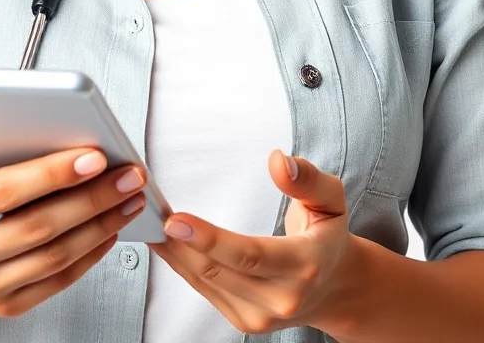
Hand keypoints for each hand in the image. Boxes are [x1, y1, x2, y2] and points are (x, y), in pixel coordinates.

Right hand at [0, 136, 146, 318]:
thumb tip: (10, 103)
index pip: (3, 190)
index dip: (51, 173)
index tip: (95, 156)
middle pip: (37, 226)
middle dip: (91, 197)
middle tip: (128, 174)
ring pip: (54, 257)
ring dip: (101, 225)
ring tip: (129, 196)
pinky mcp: (6, 305)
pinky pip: (58, 281)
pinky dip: (91, 254)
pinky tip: (111, 227)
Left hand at [147, 149, 354, 335]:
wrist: (334, 287)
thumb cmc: (327, 236)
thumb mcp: (331, 200)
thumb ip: (307, 179)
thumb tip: (278, 161)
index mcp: (304, 266)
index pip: (249, 255)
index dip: (209, 239)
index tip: (175, 219)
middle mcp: (282, 298)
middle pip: (218, 271)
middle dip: (179, 243)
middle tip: (149, 212)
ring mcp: (261, 317)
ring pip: (205, 283)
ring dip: (174, 253)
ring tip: (149, 222)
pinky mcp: (244, 322)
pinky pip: (206, 291)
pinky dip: (182, 266)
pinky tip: (168, 243)